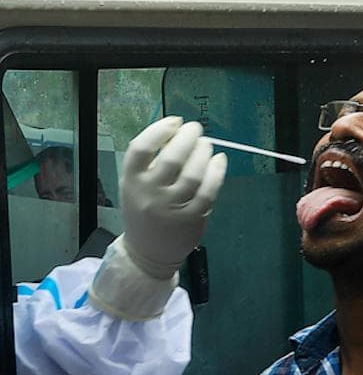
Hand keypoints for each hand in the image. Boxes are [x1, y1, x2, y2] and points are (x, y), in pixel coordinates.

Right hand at [120, 117, 227, 278]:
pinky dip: (217, 172)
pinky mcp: (192, 218)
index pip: (140, 149)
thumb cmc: (144, 210)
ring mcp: (172, 207)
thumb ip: (151, 162)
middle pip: (172, 158)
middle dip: (188, 138)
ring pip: (193, 174)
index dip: (159, 130)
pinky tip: (219, 161)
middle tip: (196, 129)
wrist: (147, 252)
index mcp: (131, 181)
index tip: (175, 121)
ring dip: (203, 153)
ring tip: (206, 145)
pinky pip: (209, 191)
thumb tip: (177, 133)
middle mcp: (150, 194)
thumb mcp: (135, 185)